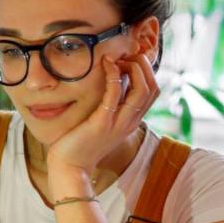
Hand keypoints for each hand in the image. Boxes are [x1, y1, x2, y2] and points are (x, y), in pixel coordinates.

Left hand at [46, 53, 159, 180]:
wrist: (70, 167)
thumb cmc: (81, 142)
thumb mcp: (103, 123)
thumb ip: (111, 106)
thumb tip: (112, 82)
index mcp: (132, 121)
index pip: (153, 91)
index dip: (146, 71)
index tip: (129, 60)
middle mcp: (130, 122)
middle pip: (153, 88)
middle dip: (143, 66)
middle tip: (125, 56)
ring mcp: (118, 123)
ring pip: (142, 90)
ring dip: (133, 68)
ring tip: (117, 58)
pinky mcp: (102, 122)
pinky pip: (115, 94)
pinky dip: (114, 75)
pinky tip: (106, 65)